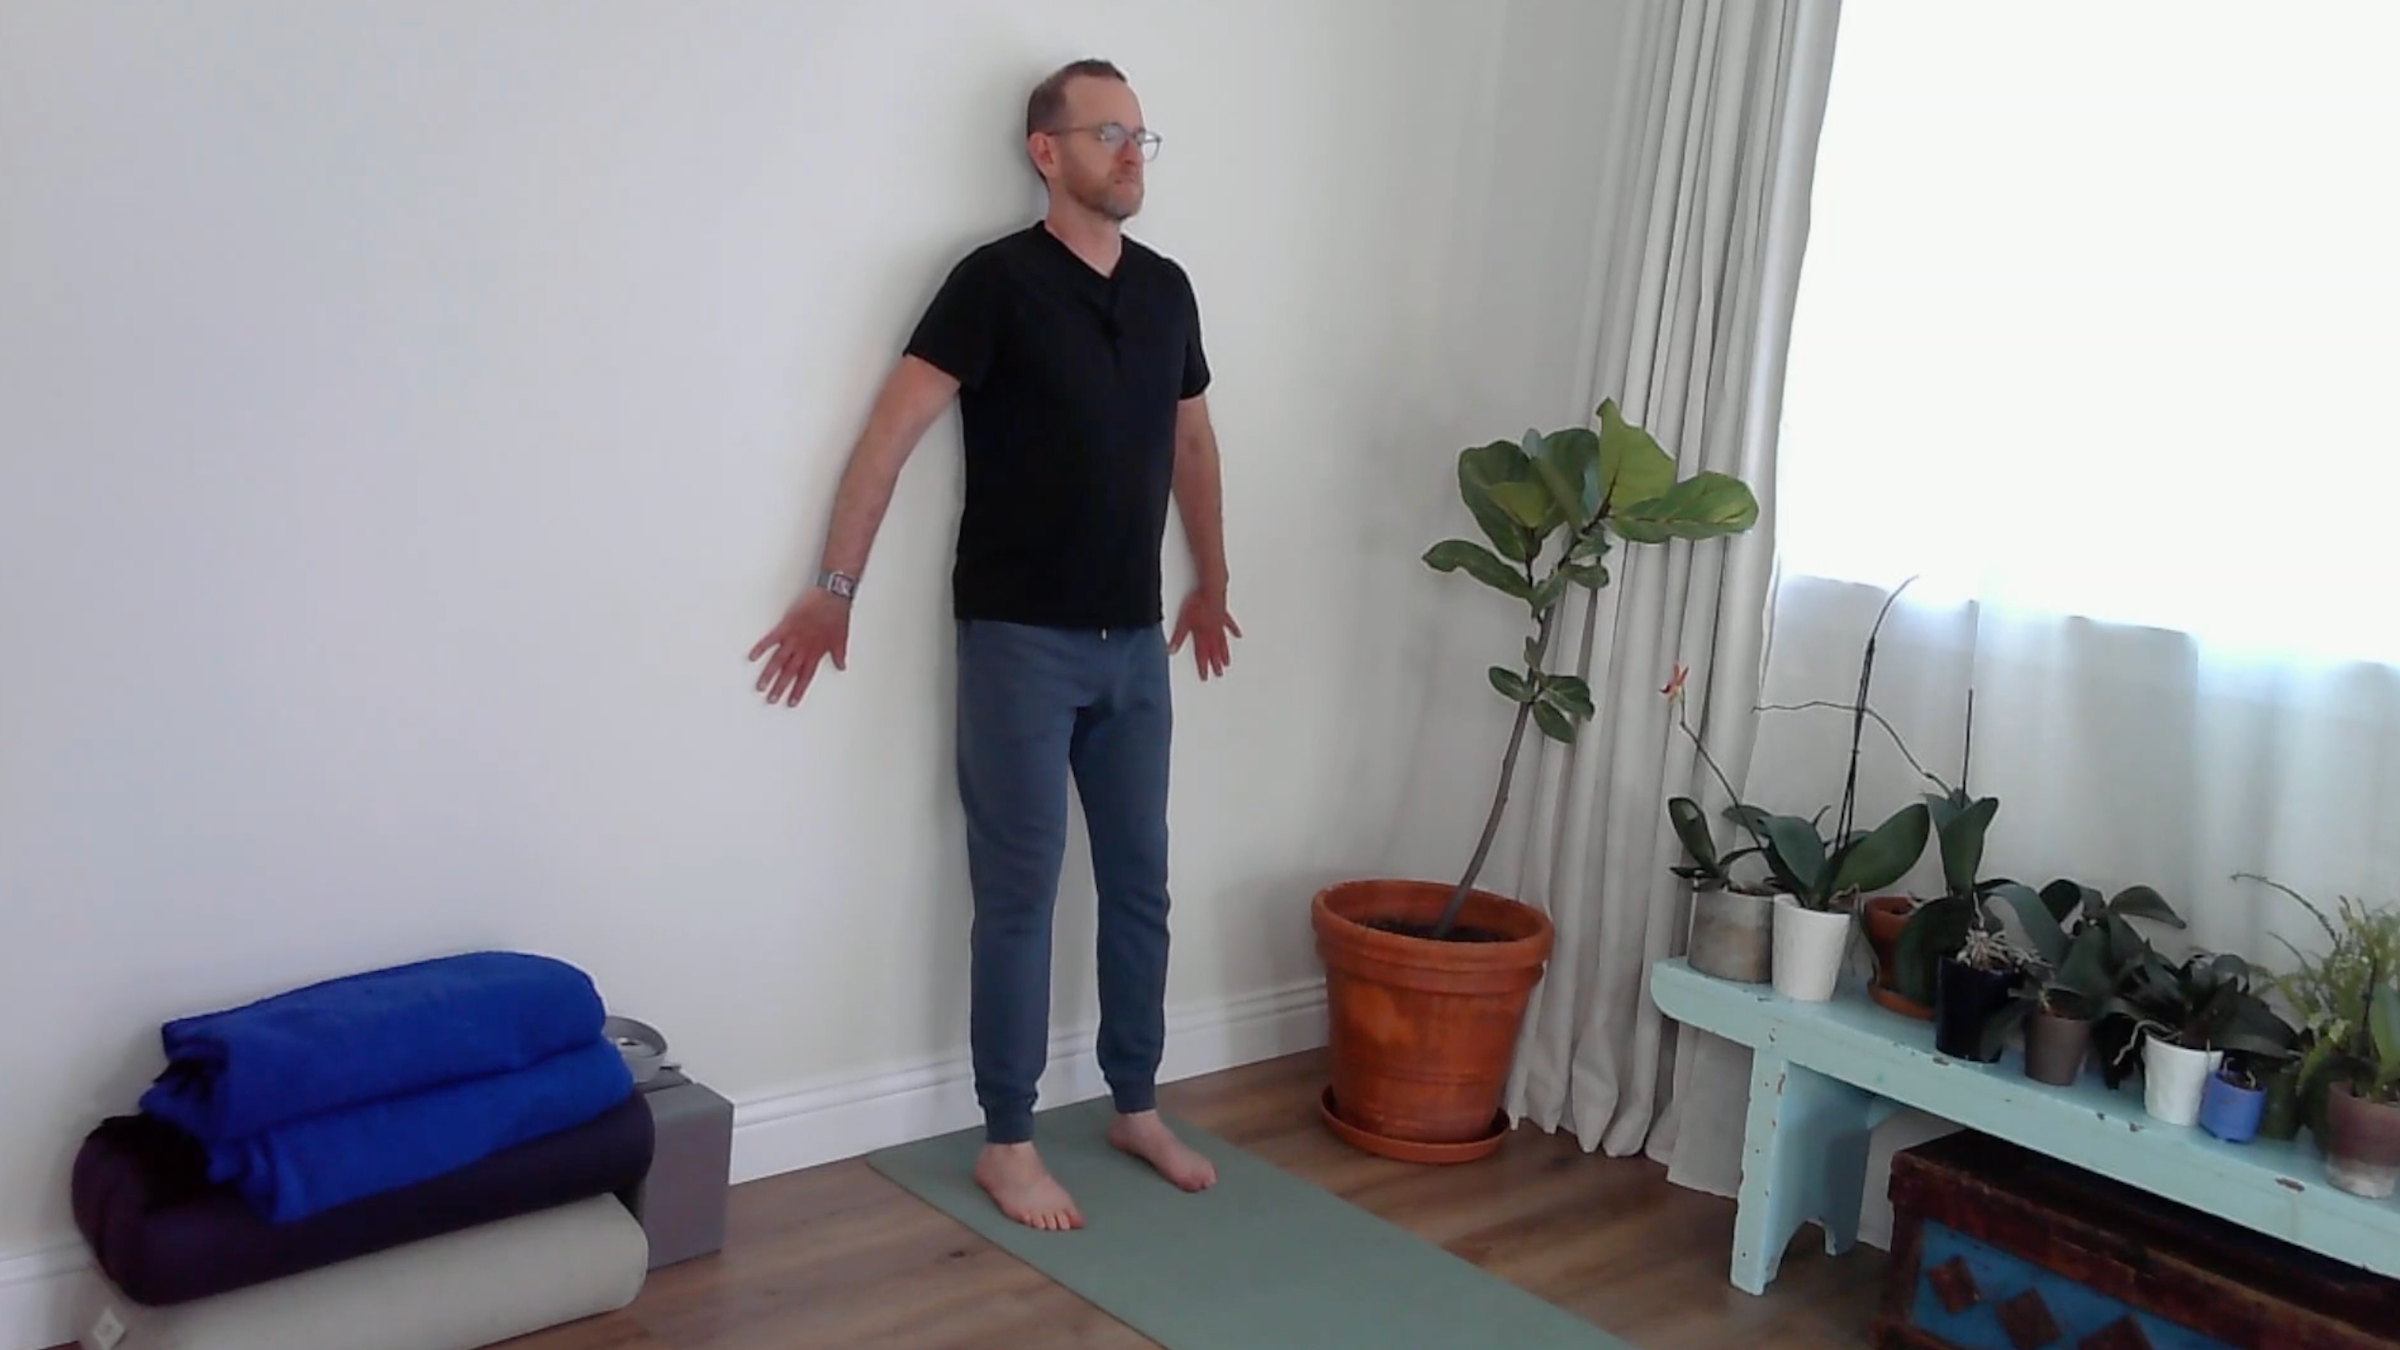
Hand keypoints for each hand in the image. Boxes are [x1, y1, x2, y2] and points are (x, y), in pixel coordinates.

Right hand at [748, 589, 850, 705]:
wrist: (833, 595)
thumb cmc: (837, 613)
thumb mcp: (842, 637)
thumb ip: (838, 654)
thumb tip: (842, 665)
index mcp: (817, 652)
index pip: (806, 677)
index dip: (798, 690)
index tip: (792, 702)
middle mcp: (804, 648)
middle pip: (790, 673)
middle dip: (780, 688)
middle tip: (772, 700)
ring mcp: (794, 637)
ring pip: (779, 661)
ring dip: (769, 675)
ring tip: (761, 686)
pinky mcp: (786, 625)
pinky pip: (771, 639)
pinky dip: (761, 648)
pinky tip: (752, 657)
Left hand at [1167, 587, 1239, 680]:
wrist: (1211, 590)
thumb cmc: (1198, 604)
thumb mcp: (1183, 621)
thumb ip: (1178, 637)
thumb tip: (1171, 650)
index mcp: (1203, 635)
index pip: (1202, 655)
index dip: (1203, 667)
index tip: (1205, 677)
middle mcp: (1213, 632)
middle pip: (1214, 651)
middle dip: (1216, 663)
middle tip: (1219, 674)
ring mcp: (1220, 624)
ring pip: (1223, 642)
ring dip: (1225, 653)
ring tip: (1228, 662)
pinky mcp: (1224, 615)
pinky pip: (1230, 625)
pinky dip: (1234, 631)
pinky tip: (1238, 635)